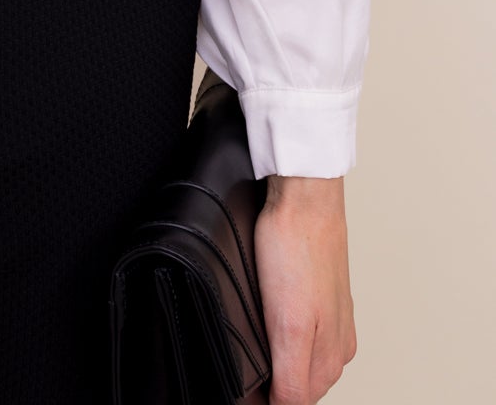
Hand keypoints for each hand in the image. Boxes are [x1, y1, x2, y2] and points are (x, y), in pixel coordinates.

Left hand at [254, 175, 357, 402]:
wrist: (303, 195)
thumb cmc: (295, 249)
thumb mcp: (289, 326)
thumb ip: (292, 377)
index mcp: (333, 356)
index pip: (298, 402)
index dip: (266, 400)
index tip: (242, 389)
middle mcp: (337, 341)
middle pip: (301, 385)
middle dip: (274, 385)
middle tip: (241, 370)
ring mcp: (331, 315)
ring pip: (300, 357)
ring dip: (278, 361)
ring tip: (252, 346)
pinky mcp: (319, 292)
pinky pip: (299, 328)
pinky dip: (280, 332)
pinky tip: (265, 318)